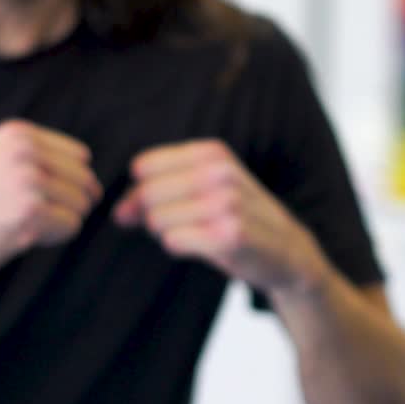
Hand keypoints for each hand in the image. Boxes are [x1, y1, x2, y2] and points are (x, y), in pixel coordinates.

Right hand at [0, 119, 103, 287]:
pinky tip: (24, 237)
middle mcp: (24, 151)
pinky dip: (55, 237)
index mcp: (17, 133)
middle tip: (32, 217)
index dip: (69, 182)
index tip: (39, 197)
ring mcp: (27, 181)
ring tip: (23, 224)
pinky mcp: (30, 214)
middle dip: (69, 203)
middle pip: (84, 180)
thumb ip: (36, 156)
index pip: (80, 156)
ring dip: (60, 221)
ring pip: (81, 204)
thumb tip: (91, 173)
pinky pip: (72, 226)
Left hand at [112, 139, 326, 294]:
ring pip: (157, 220)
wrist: (285, 251)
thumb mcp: (202, 189)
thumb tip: (118, 212)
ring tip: (199, 233)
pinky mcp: (229, 235)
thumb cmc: (235, 218)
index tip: (159, 206)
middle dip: (152, 215)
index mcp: (213, 152)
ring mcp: (227, 203)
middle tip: (182, 224)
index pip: (143, 167)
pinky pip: (172, 241)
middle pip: (147, 194)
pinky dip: (181, 247)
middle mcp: (221, 172)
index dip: (140, 192)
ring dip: (168, 233)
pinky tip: (205, 245)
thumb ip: (156, 192)